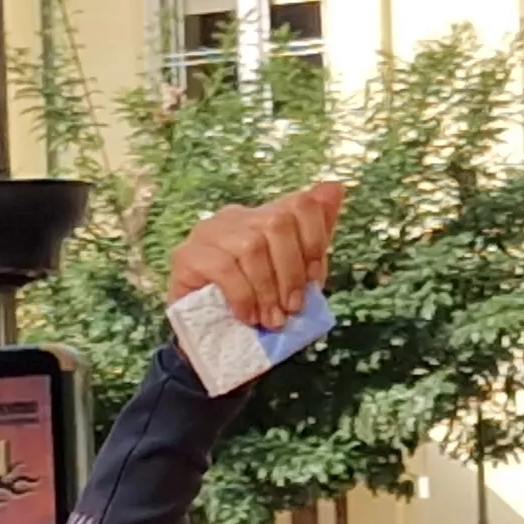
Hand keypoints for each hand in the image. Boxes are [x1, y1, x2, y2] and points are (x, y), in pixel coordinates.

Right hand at [165, 181, 344, 327]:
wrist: (207, 336)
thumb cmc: (253, 303)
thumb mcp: (293, 275)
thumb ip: (314, 237)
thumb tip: (336, 187)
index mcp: (264, 216)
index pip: (300, 204)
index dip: (314, 240)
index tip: (315, 280)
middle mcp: (236, 216)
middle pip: (276, 223)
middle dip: (291, 271)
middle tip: (292, 307)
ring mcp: (208, 232)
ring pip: (251, 245)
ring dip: (267, 288)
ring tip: (270, 318)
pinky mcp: (186, 255)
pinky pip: (223, 267)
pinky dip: (242, 295)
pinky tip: (247, 315)